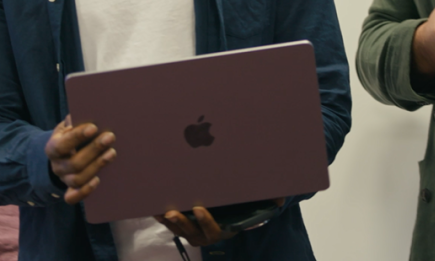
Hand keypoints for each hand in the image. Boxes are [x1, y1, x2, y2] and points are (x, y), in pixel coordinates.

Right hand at [44, 116, 115, 204]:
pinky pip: (73, 198)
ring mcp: (64, 179)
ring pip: (77, 179)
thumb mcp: (67, 126)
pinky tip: (98, 181)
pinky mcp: (71, 190)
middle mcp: (57, 166)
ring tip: (112, 153)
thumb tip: (86, 112)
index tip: (94, 127)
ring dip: (96, 166)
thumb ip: (75, 121)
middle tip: (110, 136)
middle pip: (74, 163)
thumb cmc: (69, 136)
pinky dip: (85, 192)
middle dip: (93, 150)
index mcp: (52, 148)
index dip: (77, 136)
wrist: (61, 154)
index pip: (63, 144)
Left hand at [155, 198, 284, 246]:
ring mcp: (194, 232)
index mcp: (224, 229)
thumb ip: (267, 201)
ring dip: (168, 222)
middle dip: (182, 223)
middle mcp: (207, 234)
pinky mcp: (183, 226)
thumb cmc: (243, 207)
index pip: (214, 230)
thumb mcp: (255, 205)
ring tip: (159, 211)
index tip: (199, 209)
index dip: (206, 222)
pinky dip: (162, 217)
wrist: (232, 212)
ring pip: (179, 230)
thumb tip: (281, 200)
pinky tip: (152, 206)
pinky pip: (171, 224)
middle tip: (173, 211)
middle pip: (192, 233)